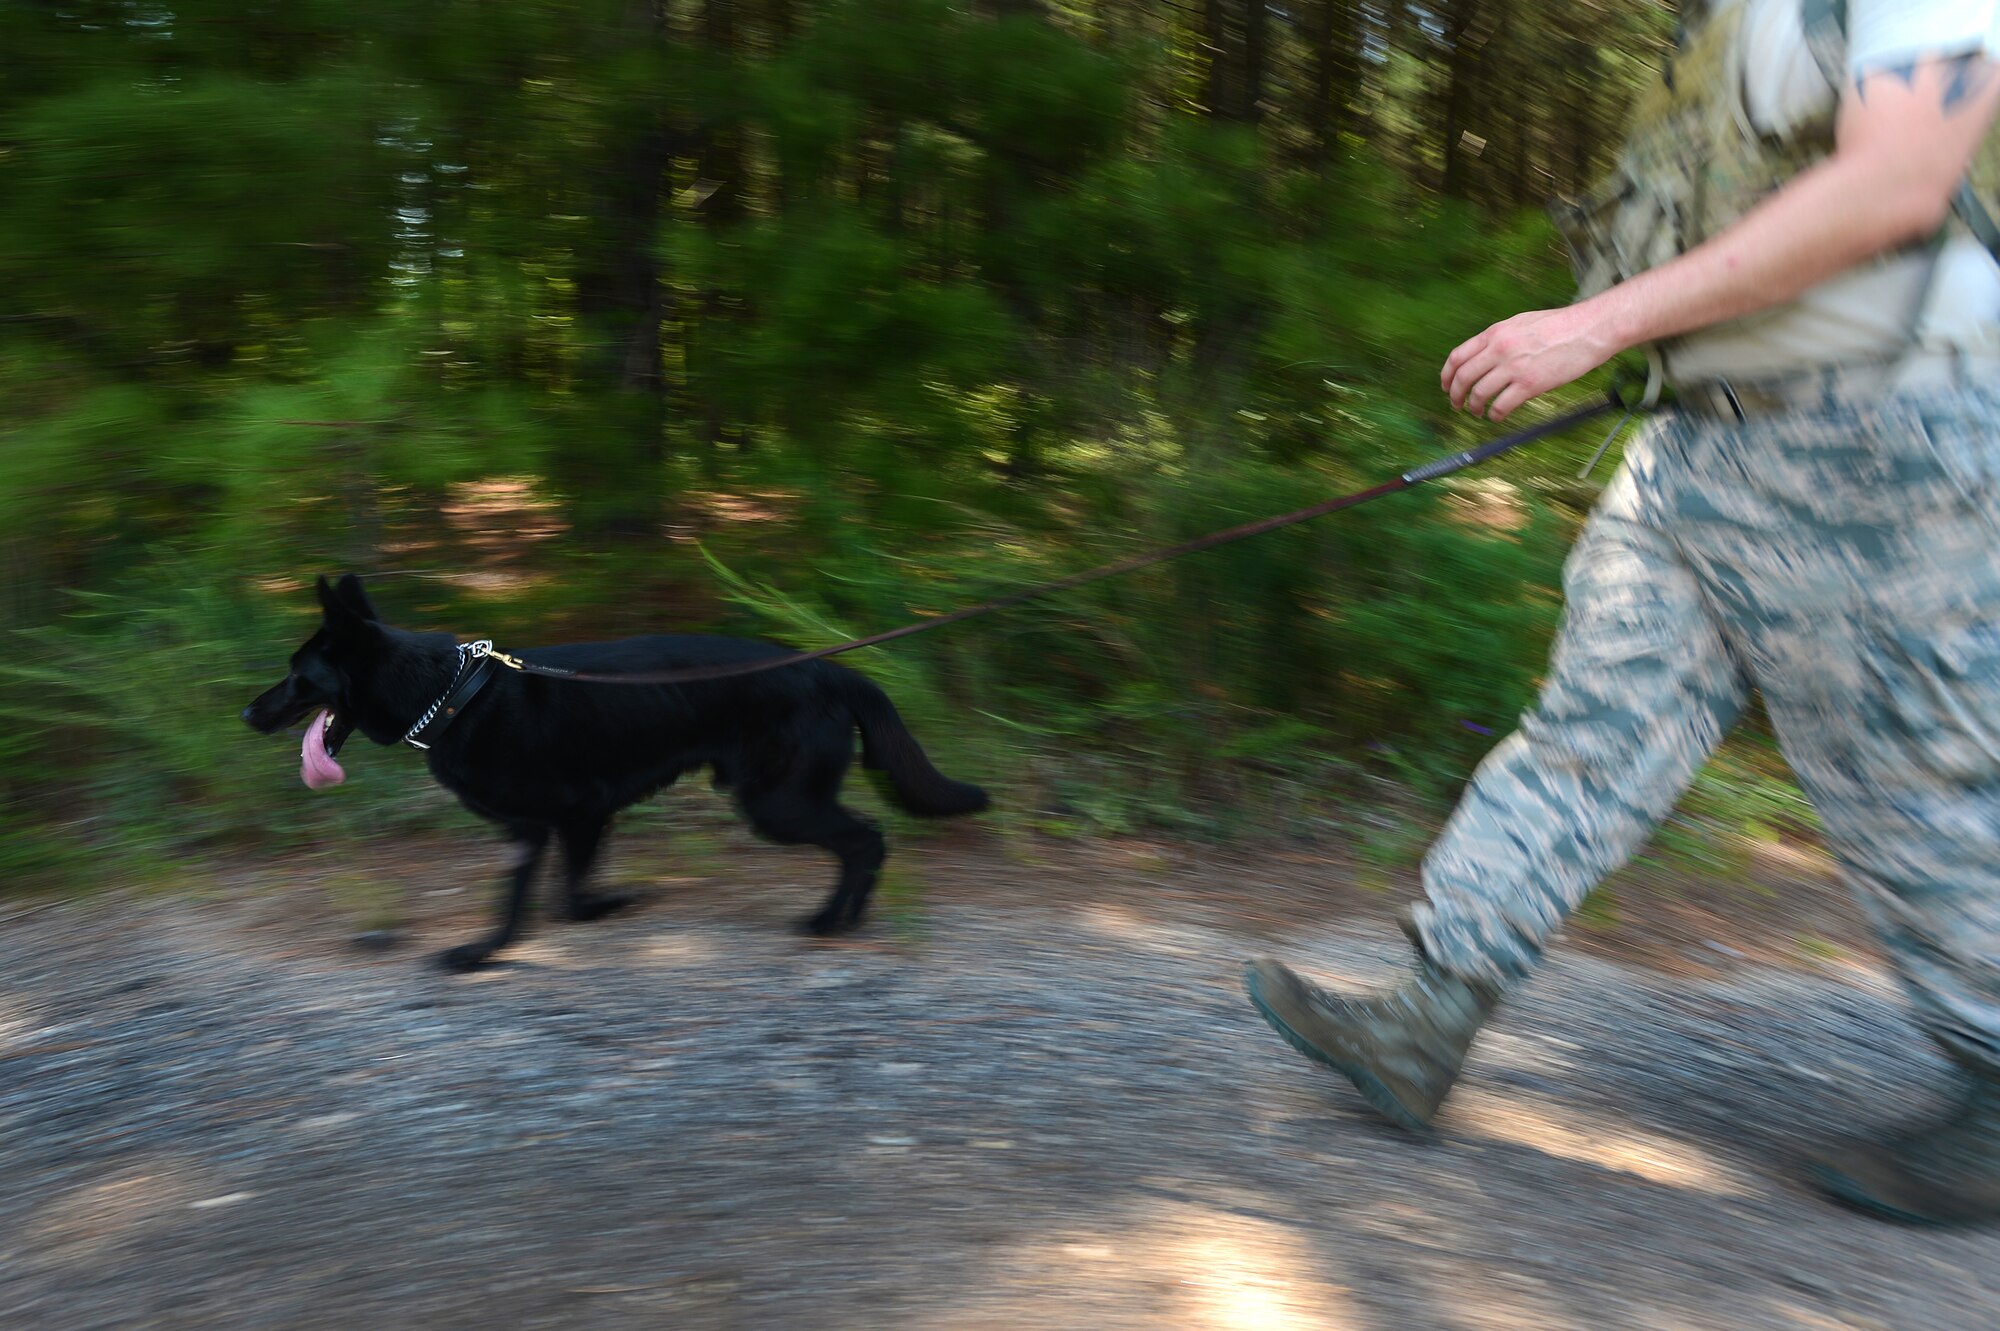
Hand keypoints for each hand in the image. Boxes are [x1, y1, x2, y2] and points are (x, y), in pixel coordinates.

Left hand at [1440, 304, 1618, 420]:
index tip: (1446, 387)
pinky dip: (1495, 415)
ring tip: (1478, 412)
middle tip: (1457, 405)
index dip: (1447, 376)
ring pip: (1479, 394)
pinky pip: (1501, 406)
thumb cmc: (1559, 325)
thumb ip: (1499, 338)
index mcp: (1495, 333)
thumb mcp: (1520, 323)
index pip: (1457, 357)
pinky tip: (1497, 416)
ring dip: (1474, 407)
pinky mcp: (1530, 384)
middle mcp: (1500, 349)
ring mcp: (1514, 367)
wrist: (1589, 329)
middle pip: (1463, 378)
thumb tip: (1483, 355)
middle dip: (1456, 395)